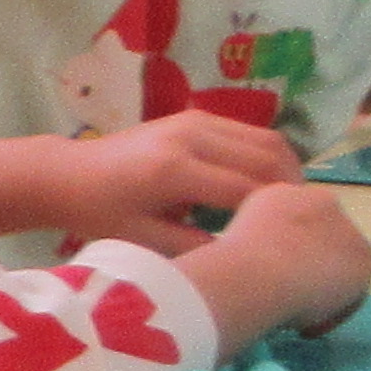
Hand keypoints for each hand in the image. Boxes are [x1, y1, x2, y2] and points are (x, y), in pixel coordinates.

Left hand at [57, 108, 306, 253]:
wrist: (68, 173)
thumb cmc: (100, 214)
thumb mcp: (143, 240)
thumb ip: (194, 247)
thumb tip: (241, 254)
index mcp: (174, 170)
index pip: (244, 189)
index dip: (273, 213)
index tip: (291, 237)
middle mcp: (190, 137)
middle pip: (264, 158)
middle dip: (289, 189)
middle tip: (301, 220)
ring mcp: (195, 121)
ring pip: (264, 139)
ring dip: (284, 168)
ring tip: (289, 201)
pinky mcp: (195, 116)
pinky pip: (247, 131)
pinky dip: (266, 154)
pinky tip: (267, 182)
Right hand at [184, 178, 370, 345]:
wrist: (257, 273)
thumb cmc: (228, 264)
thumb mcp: (229, 244)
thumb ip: (253, 245)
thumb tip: (258, 270)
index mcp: (281, 193)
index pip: (294, 223)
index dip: (283, 255)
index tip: (267, 282)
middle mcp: (320, 200)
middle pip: (321, 241)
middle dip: (307, 270)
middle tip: (285, 300)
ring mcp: (348, 228)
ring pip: (339, 267)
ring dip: (321, 292)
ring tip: (294, 318)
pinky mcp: (367, 258)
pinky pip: (354, 292)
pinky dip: (333, 313)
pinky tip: (306, 327)